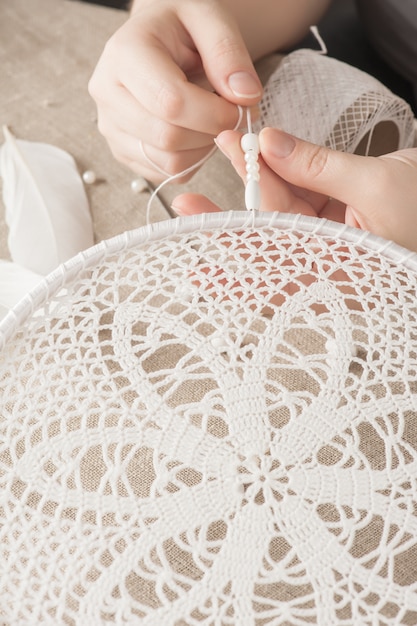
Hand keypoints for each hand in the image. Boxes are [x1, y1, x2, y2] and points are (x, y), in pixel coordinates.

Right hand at [88, 0, 261, 182]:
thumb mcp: (210, 18)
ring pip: (168, 162)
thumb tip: (245, 96)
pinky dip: (192, 159)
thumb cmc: (182, 26)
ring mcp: (111, 127)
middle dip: (212, 132)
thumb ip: (228, 53)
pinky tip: (196, 131)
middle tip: (233, 114)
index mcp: (124, 54)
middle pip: (168, 138)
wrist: (157, 39)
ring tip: (212, 118)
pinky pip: (167, 173)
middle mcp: (108, 93)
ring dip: (204, 148)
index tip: (243, 106)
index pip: (171, 103)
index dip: (215, 114)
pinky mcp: (122, 151)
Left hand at [172, 127, 416, 251]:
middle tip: (189, 201)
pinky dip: (280, 174)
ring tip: (228, 147)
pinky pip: (297, 197)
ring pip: (278, 213)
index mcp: (336, 275)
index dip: (231, 253)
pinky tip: (259, 155)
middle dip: (229, 216)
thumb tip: (270, 145)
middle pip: (265, 244)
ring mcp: (326, 240)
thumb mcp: (375, 186)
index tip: (197, 244)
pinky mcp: (331, 218)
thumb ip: (318, 167)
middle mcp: (325, 264)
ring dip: (254, 180)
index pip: (271, 268)